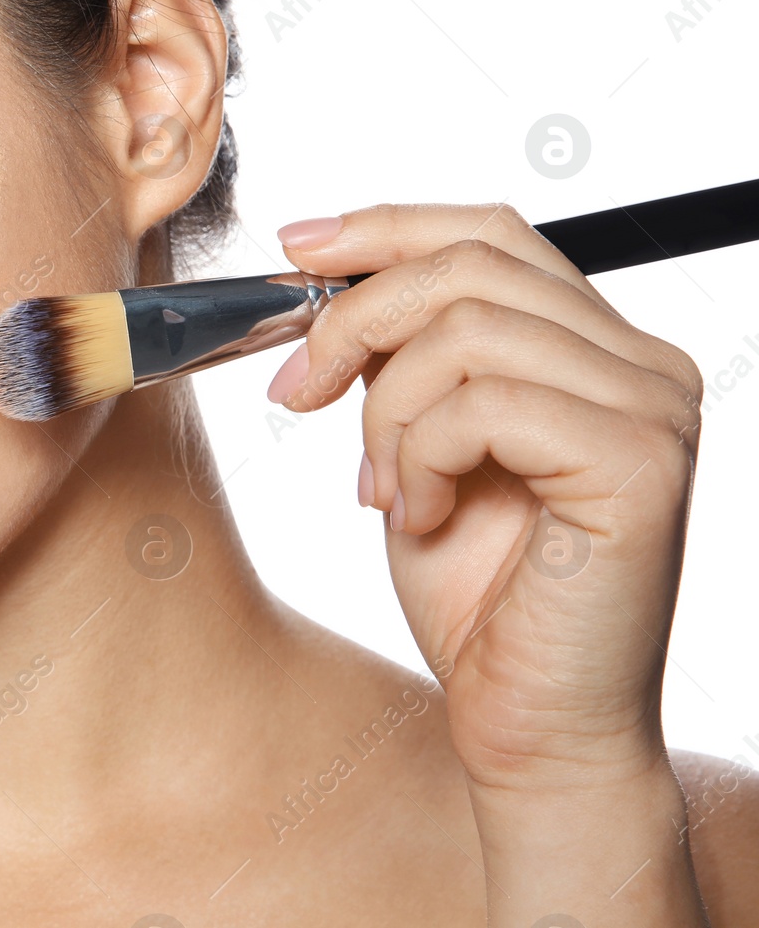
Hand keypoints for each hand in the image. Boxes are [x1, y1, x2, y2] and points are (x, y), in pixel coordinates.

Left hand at [268, 203, 702, 792]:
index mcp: (596, 350)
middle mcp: (641, 365)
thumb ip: (403, 361)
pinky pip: (484, 402)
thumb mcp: (416, 446)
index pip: (490, 234)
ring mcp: (653, 409)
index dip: (384, 227)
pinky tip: (420, 515)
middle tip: (296, 392)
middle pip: (470, 264)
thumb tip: (331, 279)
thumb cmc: (475, 595)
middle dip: (353, 319)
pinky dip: (419, 455)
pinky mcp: (638, 463)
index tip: (293, 246)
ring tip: (382, 488)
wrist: (526, 721)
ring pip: (465, 329)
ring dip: (386, 411)